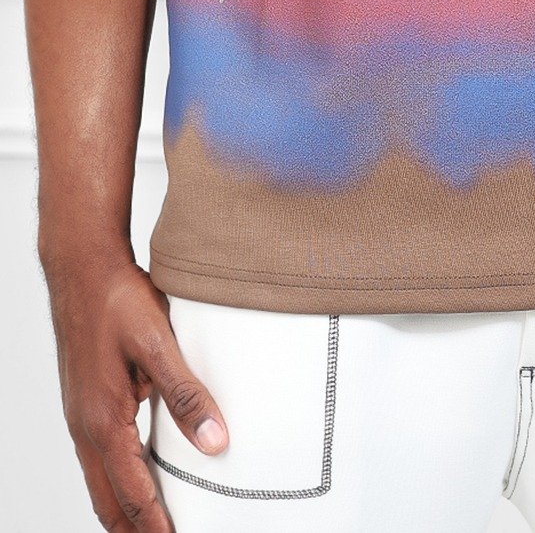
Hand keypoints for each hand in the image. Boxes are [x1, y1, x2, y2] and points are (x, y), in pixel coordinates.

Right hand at [43, 248, 228, 530]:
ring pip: (101, 482)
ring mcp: (82, 416)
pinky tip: (137, 477)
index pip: (133, 493)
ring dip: (125, 509)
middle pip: (109, 501)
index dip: (155, 527)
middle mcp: (87, 426)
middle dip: (134, 529)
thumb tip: (215, 441)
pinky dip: (118, 481)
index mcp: (104, 420)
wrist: (82, 266)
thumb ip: (187, 395)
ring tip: (151, 527)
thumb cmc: (116, 299)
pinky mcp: (85, 403)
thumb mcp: (159, 343)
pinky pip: (100, 458)